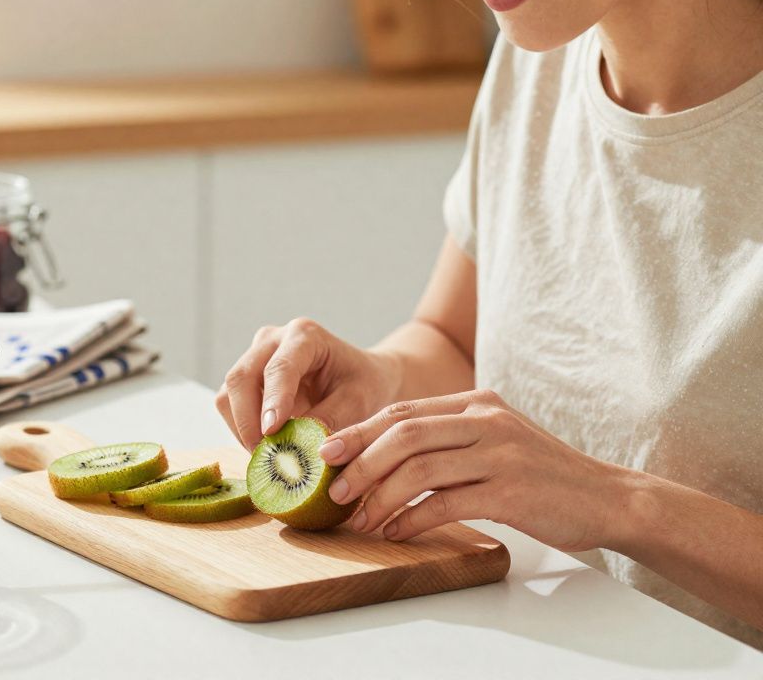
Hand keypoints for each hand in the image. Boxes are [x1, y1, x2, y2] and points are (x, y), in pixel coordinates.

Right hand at [215, 317, 401, 450]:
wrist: (360, 376)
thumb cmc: (363, 384)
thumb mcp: (358, 402)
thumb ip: (330, 420)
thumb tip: (298, 448)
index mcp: (305, 336)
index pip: (280, 368)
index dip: (272, 400)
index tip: (271, 432)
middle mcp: (272, 340)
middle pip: (241, 378)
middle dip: (248, 421)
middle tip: (266, 456)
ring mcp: (254, 356)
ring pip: (228, 394)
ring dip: (241, 429)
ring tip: (267, 455)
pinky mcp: (247, 377)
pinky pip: (230, 405)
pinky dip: (241, 430)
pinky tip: (264, 446)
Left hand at [321, 389, 627, 551]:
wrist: (609, 499)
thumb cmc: (542, 477)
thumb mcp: (494, 441)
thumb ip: (448, 439)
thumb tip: (381, 457)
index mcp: (476, 403)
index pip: (403, 412)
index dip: (359, 432)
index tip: (326, 452)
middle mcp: (486, 420)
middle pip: (404, 434)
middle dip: (361, 462)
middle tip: (334, 489)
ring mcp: (500, 453)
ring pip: (420, 468)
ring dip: (381, 496)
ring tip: (360, 519)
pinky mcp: (511, 490)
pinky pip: (446, 503)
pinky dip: (413, 519)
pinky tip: (396, 532)